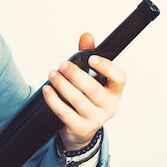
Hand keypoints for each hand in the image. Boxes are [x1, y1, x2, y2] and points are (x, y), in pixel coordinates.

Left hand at [42, 32, 126, 149]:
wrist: (80, 130)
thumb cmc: (86, 98)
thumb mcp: (90, 77)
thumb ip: (88, 55)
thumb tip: (86, 36)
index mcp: (113, 92)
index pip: (120, 78)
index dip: (107, 67)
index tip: (91, 59)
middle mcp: (108, 106)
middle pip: (93, 89)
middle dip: (75, 75)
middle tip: (62, 65)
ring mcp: (95, 119)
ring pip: (78, 100)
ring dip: (62, 85)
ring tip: (52, 75)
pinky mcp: (79, 128)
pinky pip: (65, 113)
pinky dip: (53, 100)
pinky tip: (47, 90)